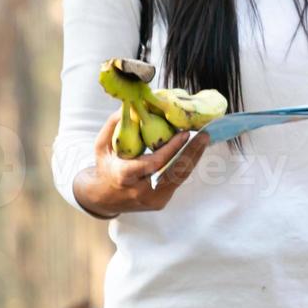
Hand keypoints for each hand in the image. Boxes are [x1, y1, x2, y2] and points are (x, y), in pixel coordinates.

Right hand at [73, 106, 211, 216]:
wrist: (103, 199)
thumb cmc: (105, 167)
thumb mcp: (102, 146)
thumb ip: (114, 125)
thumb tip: (132, 105)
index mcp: (124, 177)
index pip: (153, 164)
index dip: (171, 149)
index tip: (185, 133)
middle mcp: (140, 192)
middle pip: (173, 173)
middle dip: (192, 153)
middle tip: (205, 135)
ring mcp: (153, 200)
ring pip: (180, 178)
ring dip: (194, 157)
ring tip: (205, 140)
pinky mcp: (161, 202)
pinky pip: (177, 180)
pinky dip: (186, 164)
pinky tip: (196, 150)